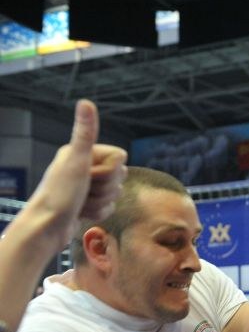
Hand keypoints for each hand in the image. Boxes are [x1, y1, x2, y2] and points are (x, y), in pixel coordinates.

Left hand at [28, 100, 126, 246]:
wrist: (46, 229)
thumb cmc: (59, 195)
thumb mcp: (76, 162)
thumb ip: (84, 133)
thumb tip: (85, 102)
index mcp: (81, 152)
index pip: (120, 158)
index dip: (110, 170)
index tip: (90, 176)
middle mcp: (84, 166)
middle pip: (119, 176)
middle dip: (105, 188)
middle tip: (83, 191)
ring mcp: (86, 185)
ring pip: (115, 193)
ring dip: (101, 202)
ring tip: (81, 204)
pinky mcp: (88, 203)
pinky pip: (109, 207)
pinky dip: (99, 212)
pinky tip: (82, 213)